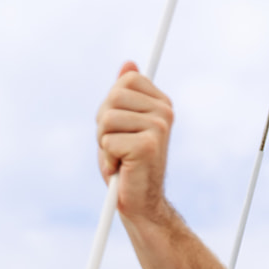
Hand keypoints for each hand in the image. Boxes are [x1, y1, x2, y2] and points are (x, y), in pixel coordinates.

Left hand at [96, 63, 173, 224]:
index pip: (125, 81)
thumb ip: (125, 97)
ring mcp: (158, 127)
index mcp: (161, 103)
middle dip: (104, 126)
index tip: (122, 129)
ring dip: (104, 144)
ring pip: (107, 119)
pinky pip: (108, 141)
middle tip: (118, 148)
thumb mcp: (122, 125)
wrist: (141, 205)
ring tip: (119, 160)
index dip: (112, 106)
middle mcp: (164, 112)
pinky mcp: (147, 145)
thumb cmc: (128, 166)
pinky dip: (107, 159)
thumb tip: (128, 63)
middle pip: (112, 98)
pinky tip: (122, 170)